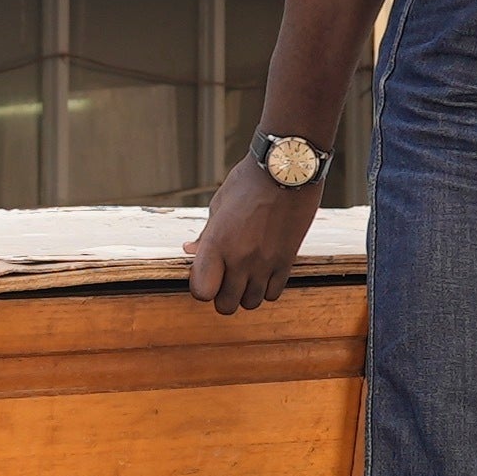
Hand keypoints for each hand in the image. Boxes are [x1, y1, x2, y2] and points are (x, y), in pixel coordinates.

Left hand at [187, 161, 320, 315]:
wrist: (287, 170)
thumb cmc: (248, 182)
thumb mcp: (218, 204)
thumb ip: (205, 234)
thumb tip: (189, 250)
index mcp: (216, 243)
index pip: (201, 292)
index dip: (202, 288)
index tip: (206, 276)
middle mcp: (239, 258)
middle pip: (226, 305)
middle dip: (223, 296)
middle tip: (226, 279)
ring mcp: (264, 262)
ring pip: (251, 303)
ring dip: (246, 293)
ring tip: (246, 275)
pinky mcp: (287, 261)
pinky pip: (274, 293)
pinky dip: (267, 288)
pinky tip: (264, 271)